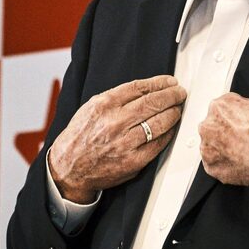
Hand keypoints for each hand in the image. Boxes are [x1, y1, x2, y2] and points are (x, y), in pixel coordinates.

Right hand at [48, 75, 185, 202]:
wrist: (69, 167)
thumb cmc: (82, 135)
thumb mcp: (92, 107)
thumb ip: (117, 97)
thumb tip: (147, 89)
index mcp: (104, 105)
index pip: (140, 88)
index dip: (159, 83)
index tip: (169, 82)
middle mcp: (115, 123)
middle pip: (152, 103)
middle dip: (171, 96)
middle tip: (180, 93)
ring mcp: (125, 143)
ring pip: (159, 123)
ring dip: (173, 113)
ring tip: (178, 108)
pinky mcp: (133, 161)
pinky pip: (158, 144)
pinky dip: (168, 133)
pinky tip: (171, 128)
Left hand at [198, 93, 248, 193]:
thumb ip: (238, 107)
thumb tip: (237, 112)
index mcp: (218, 107)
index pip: (219, 109)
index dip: (231, 118)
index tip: (237, 124)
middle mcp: (208, 126)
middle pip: (212, 127)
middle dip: (223, 133)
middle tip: (240, 139)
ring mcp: (207, 148)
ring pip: (211, 146)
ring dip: (222, 149)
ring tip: (241, 152)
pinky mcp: (211, 167)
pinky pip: (214, 164)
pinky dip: (224, 164)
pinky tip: (238, 162)